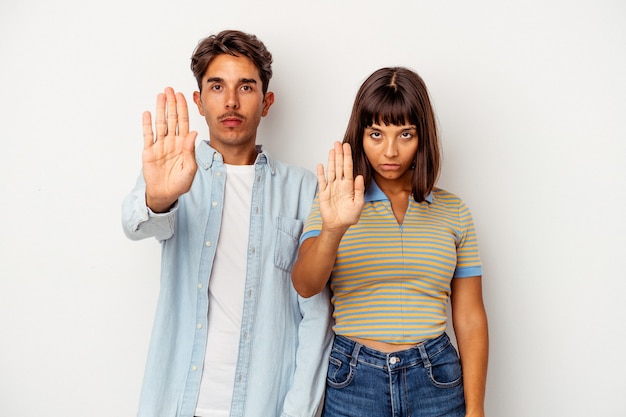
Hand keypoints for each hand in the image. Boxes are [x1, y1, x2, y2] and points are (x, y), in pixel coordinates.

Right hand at [142, 87, 197, 211]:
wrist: (165, 194)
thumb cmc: (180, 183)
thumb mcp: (190, 169)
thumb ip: (190, 151)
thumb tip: (193, 133)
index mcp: (183, 145)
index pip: (183, 123)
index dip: (183, 109)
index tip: (182, 96)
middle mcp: (172, 142)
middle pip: (172, 119)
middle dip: (171, 104)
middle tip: (170, 89)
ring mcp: (160, 145)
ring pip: (160, 123)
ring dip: (160, 109)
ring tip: (160, 96)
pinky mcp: (149, 151)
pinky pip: (148, 135)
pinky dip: (147, 124)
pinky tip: (147, 113)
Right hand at [317, 142, 364, 232]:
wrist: (338, 225)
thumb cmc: (349, 216)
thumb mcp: (358, 204)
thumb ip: (359, 190)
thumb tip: (359, 176)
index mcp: (349, 185)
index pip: (348, 168)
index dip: (348, 157)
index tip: (348, 146)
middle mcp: (340, 184)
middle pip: (339, 166)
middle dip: (339, 154)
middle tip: (339, 142)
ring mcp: (331, 187)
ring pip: (331, 171)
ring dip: (331, 160)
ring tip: (332, 150)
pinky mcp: (323, 193)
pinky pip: (322, 181)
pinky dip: (321, 173)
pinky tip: (321, 165)